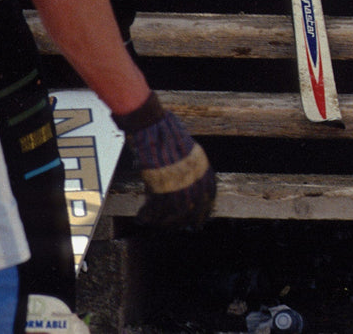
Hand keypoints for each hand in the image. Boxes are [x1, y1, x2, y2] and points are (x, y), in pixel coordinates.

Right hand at [116, 96, 215, 229]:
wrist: (153, 124)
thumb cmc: (167, 132)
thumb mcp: (188, 148)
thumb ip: (191, 166)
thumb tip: (191, 182)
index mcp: (200, 164)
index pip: (210, 192)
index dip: (207, 207)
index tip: (203, 217)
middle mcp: (192, 175)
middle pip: (195, 207)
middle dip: (192, 219)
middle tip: (189, 228)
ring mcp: (176, 180)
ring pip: (175, 212)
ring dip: (166, 221)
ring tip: (158, 223)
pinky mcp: (159, 184)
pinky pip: (156, 208)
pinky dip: (149, 216)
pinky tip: (142, 217)